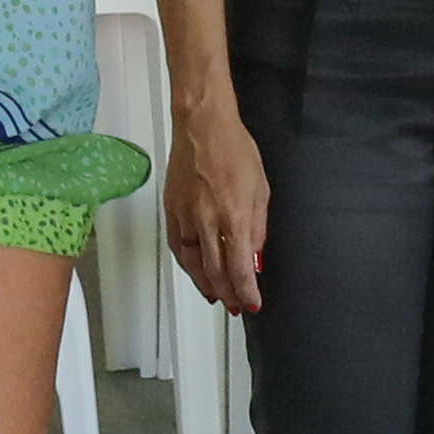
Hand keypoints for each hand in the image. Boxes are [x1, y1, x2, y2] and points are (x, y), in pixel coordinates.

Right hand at [160, 96, 267, 317]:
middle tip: (236, 306)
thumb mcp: (261, 190)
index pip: (240, 268)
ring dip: (206, 285)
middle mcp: (207, 221)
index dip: (247, 292)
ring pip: (193, 264)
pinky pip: (179, 247)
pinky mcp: (172, 211)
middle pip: (215, 272)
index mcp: (235, 216)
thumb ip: (258, 229)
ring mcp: (186, 217)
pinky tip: (196, 272)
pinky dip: (188, 265)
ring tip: (216, 296)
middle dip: (228, 295)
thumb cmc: (234, 150)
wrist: (203, 126)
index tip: (253, 304)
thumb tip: (255, 257)